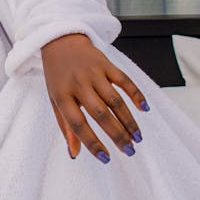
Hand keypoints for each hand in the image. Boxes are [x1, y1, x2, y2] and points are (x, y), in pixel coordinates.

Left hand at [41, 33, 147, 162]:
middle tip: (129, 150)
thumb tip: (74, 154)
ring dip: (129, 120)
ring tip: (137, 137)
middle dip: (117, 134)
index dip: (92, 143)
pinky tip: (144, 109)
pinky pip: (124, 80)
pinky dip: (136, 94)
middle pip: (100, 114)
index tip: (106, 158)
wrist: (60, 41)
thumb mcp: (55, 100)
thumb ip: (65, 127)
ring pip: (115, 100)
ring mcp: (93, 72)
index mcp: (62, 95)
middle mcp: (78, 84)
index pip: (78, 124)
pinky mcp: (106, 63)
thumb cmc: (57, 76)